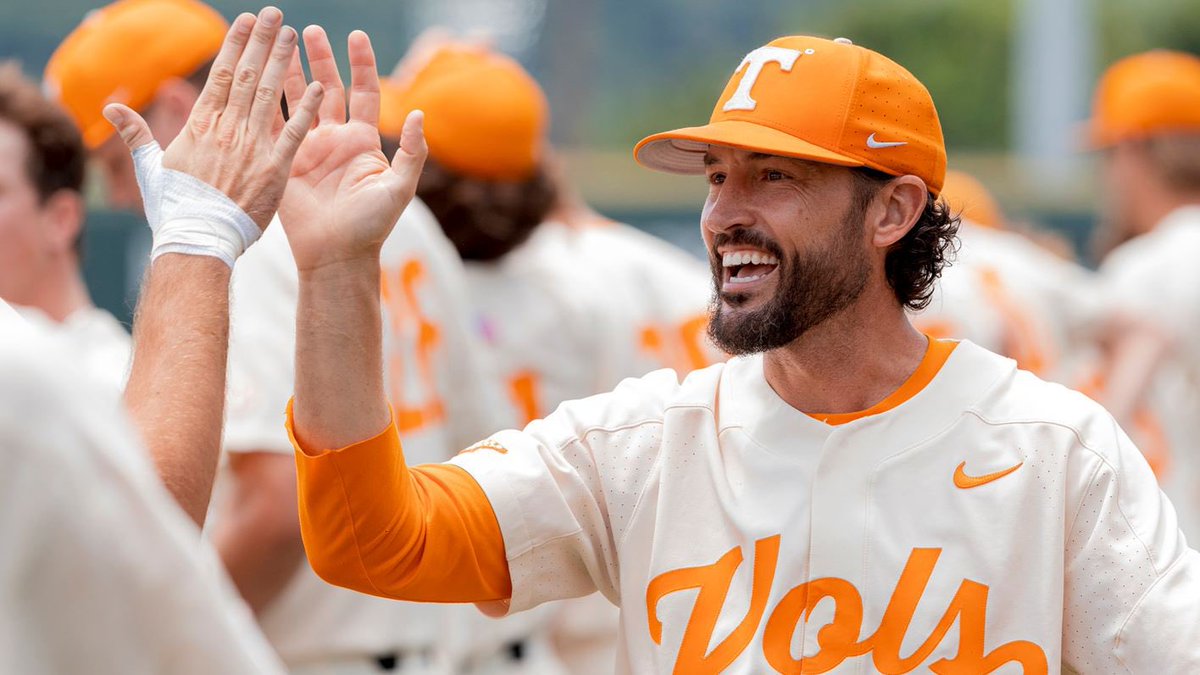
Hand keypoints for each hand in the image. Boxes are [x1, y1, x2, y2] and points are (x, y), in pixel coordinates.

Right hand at [102, 6, 323, 229]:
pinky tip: (318, 85)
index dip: (236, 45)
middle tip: (276, 14)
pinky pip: (294, 133)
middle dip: (262, 42)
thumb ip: (136, 134)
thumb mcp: (151, 168)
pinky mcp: (275, 169)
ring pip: (269, 95)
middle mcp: (227, 129)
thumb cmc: (175, 209)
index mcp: (200, 126)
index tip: (247, 21)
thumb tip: (111, 106)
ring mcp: (252, 147)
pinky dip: (306, 108)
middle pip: (248, 76)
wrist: (198, 241)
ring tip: (293, 34)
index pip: (221, 75)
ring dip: (282, 62)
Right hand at [278, 27, 428, 271]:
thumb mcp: (399, 188)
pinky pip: (273, 125)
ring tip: (279, 42)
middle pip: (327, 88)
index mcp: (363, 141)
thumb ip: (412, 153)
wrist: (336, 255)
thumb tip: (421, 115)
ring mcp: (306, 148)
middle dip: (319, 58)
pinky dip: (265, 101)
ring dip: (288, 71)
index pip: (364, 92)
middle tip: (307, 30)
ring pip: (297, 100)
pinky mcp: (283, 161)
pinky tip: (256, 77)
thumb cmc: (372, 226)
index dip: (361, 64)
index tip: (355, 36)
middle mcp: (334, 139)